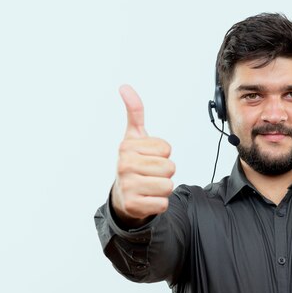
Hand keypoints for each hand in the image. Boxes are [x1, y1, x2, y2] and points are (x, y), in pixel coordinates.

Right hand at [111, 85, 174, 225]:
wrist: (122, 197)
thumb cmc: (133, 164)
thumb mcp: (134, 137)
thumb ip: (135, 112)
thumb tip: (125, 87)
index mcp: (127, 146)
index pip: (166, 149)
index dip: (162, 155)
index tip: (148, 157)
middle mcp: (124, 165)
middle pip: (170, 167)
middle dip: (164, 173)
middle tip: (149, 175)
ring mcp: (127, 186)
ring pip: (168, 186)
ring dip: (163, 189)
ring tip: (148, 186)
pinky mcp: (133, 205)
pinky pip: (163, 203)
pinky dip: (158, 204)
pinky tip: (146, 200)